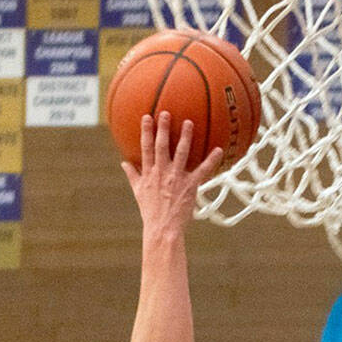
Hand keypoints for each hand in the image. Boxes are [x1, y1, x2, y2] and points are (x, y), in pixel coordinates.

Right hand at [121, 109, 225, 232]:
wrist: (162, 229)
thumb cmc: (150, 211)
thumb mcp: (138, 192)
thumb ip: (132, 175)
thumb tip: (123, 163)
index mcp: (149, 173)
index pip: (146, 148)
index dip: (146, 131)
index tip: (147, 116)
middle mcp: (161, 172)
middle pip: (161, 146)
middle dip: (163, 128)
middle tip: (166, 112)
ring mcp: (176, 178)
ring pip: (181, 153)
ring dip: (186, 136)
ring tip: (189, 122)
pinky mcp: (189, 186)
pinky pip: (202, 171)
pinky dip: (211, 160)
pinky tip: (218, 149)